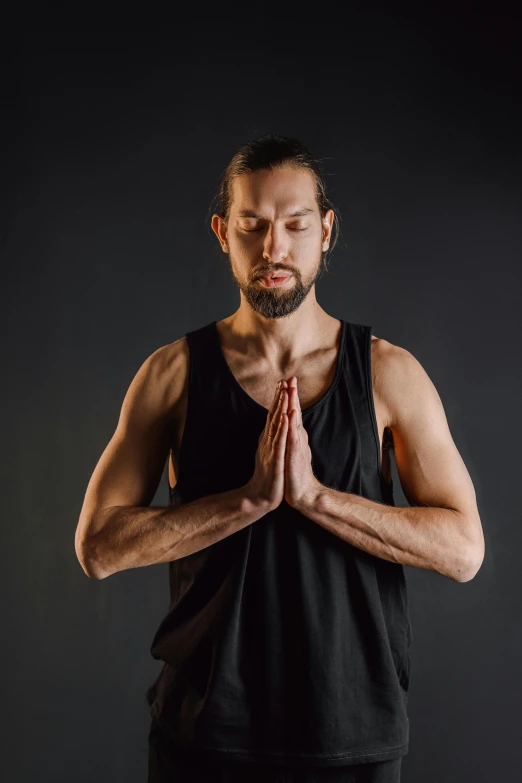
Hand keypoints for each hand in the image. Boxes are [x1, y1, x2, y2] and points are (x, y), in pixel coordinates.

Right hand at [244, 379, 288, 511]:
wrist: (260, 497)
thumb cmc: (267, 476)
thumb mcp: (269, 453)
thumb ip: (270, 439)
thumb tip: (271, 426)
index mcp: (268, 439)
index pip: (273, 415)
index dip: (277, 399)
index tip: (282, 383)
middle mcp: (268, 441)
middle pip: (273, 416)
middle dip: (279, 398)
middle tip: (283, 380)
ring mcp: (270, 450)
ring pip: (276, 425)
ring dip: (280, 408)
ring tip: (285, 393)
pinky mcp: (275, 460)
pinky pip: (280, 442)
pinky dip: (283, 428)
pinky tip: (287, 418)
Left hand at [283, 376, 322, 509]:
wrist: (303, 494)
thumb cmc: (295, 473)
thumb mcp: (291, 451)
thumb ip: (291, 438)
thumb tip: (290, 426)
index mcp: (295, 436)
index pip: (292, 413)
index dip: (289, 397)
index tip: (286, 381)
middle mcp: (298, 438)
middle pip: (295, 413)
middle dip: (292, 395)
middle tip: (292, 378)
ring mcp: (297, 446)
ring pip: (295, 422)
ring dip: (293, 405)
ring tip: (291, 390)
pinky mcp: (295, 455)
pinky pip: (292, 438)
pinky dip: (291, 425)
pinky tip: (290, 415)